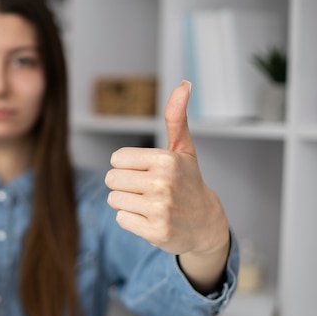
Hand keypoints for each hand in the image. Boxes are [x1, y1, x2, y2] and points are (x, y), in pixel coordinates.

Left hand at [105, 81, 228, 257]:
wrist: (205, 224)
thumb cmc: (188, 182)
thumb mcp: (183, 149)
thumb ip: (176, 117)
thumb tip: (184, 84)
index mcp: (165, 160)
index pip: (116, 159)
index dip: (127, 166)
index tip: (147, 172)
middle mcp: (163, 183)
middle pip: (111, 180)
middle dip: (124, 185)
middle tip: (147, 190)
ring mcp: (160, 209)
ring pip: (114, 200)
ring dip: (127, 203)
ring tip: (150, 204)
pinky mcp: (155, 232)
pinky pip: (121, 219)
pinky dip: (132, 221)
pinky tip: (151, 219)